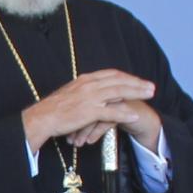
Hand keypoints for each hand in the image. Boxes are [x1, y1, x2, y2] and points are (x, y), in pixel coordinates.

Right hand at [24, 70, 161, 153]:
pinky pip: (111, 111)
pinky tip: (135, 115)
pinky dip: (124, 113)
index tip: (137, 80)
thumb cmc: (53, 109)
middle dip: (137, 83)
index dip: (127, 77)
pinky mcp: (89, 111)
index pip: (112, 74)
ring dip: (137, 93)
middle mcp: (89, 85)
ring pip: (119, 92)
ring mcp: (90, 97)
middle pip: (119, 80)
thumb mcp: (70, 94)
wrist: (41, 118)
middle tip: (151, 87)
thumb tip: (93, 93)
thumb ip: (84, 91)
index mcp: (85, 79)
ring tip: (150, 95)